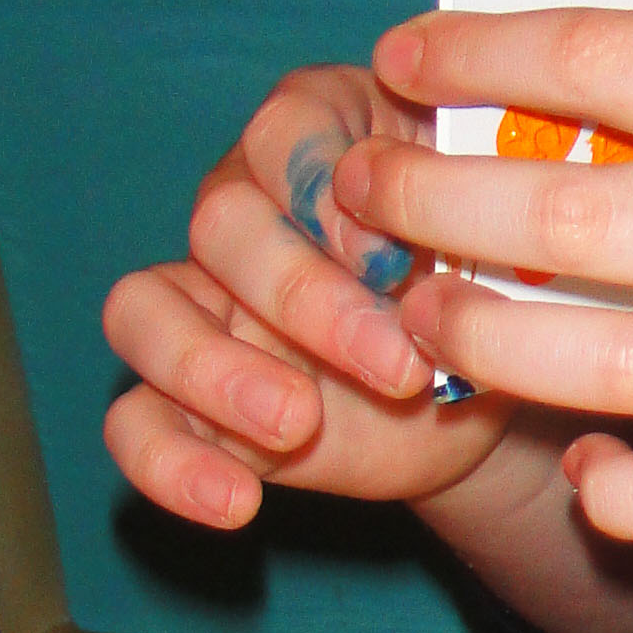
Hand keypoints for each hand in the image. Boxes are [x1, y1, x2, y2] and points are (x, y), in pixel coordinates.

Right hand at [103, 63, 514, 529]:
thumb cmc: (492, 283)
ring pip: (143, 310)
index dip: (328, 190)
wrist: (483, 389)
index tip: (395, 259)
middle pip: (221, 221)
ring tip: (297, 421)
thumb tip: (470, 211)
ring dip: (214, 369)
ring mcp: (202, 302)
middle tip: (397, 367)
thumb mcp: (500, 239)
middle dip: (306, 298)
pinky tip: (235, 502)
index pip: (286, 130)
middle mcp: (244, 205)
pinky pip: (132, 421)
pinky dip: (169, 463)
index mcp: (325, 138)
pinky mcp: (188, 399)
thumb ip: (477, 215)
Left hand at [338, 0, 632, 541]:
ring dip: (481, 339)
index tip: (402, 60)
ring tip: (434, 318)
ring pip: (589, 370)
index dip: (477, 53)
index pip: (608, 57)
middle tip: (368, 189)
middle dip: (427, 197)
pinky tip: (590, 465)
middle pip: (560, 214)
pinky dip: (617, 490)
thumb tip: (632, 25)